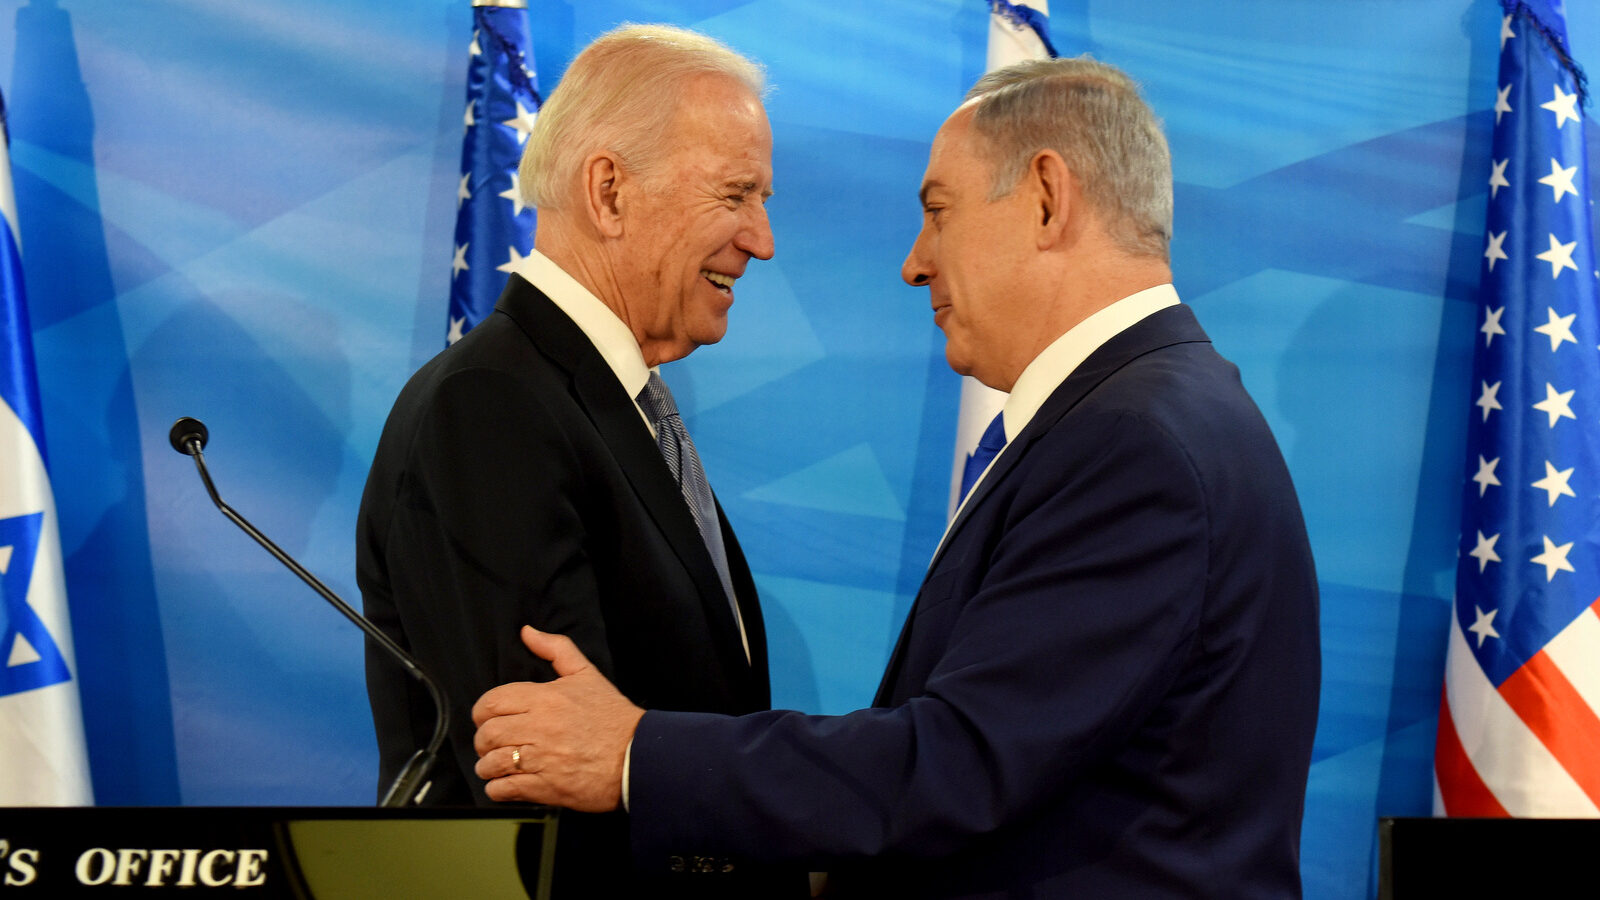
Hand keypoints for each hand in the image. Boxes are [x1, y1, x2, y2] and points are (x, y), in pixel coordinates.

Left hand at [473, 626, 644, 810]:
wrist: (638, 757)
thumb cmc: (613, 717)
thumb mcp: (587, 674)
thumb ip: (556, 649)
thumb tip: (528, 632)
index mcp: (546, 698)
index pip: (492, 702)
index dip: (482, 712)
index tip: (487, 719)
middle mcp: (540, 727)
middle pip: (488, 734)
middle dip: (483, 741)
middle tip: (492, 745)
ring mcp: (542, 759)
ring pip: (492, 763)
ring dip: (488, 767)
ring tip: (496, 767)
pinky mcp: (546, 787)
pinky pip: (504, 789)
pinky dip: (498, 789)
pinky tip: (506, 784)